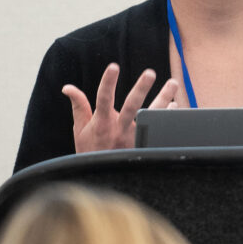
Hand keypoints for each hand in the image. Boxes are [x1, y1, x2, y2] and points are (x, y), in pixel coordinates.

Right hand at [62, 64, 178, 152]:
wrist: (104, 178)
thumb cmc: (91, 151)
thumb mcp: (80, 130)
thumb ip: (79, 106)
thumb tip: (67, 87)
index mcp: (102, 123)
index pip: (103, 98)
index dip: (108, 82)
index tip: (113, 66)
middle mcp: (119, 129)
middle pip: (131, 106)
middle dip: (141, 88)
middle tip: (150, 72)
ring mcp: (134, 138)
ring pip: (151, 115)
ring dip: (163, 99)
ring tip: (174, 83)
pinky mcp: (144, 145)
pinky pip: (159, 129)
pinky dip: (168, 116)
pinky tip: (175, 105)